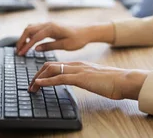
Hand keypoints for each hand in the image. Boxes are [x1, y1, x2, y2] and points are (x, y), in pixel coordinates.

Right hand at [16, 22, 114, 54]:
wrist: (87, 32)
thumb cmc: (78, 39)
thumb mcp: (65, 45)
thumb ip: (49, 46)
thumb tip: (35, 49)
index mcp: (52, 28)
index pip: (34, 37)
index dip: (26, 46)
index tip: (20, 54)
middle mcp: (49, 23)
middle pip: (29, 29)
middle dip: (21, 40)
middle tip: (17, 51)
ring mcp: (49, 23)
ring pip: (31, 27)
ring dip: (24, 36)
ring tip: (21, 47)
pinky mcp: (50, 26)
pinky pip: (36, 28)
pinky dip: (30, 34)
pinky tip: (29, 42)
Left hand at [29, 61, 148, 100]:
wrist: (123, 80)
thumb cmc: (112, 82)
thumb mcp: (95, 79)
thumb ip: (86, 79)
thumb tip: (83, 83)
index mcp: (79, 65)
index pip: (56, 65)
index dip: (43, 72)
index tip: (36, 81)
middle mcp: (76, 65)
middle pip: (50, 65)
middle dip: (36, 74)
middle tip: (30, 86)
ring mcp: (78, 70)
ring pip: (52, 69)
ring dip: (38, 78)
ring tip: (31, 87)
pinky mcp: (80, 78)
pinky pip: (59, 78)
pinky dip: (47, 81)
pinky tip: (39, 84)